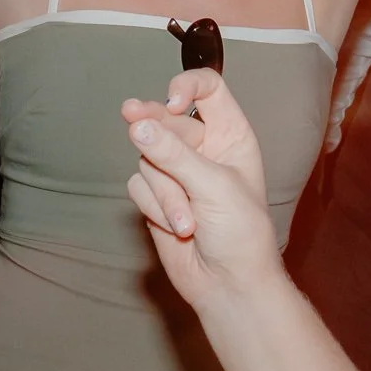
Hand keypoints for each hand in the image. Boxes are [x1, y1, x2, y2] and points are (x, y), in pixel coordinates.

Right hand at [121, 68, 281, 306]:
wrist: (227, 284)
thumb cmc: (240, 233)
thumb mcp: (214, 186)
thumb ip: (174, 155)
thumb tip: (137, 125)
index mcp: (231, 134)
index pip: (208, 89)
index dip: (187, 86)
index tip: (172, 101)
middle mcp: (203, 147)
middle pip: (166, 118)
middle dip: (152, 122)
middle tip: (130, 113)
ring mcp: (177, 172)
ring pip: (147, 156)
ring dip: (164, 192)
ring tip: (187, 221)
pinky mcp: (157, 196)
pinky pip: (139, 185)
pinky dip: (156, 208)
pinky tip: (178, 228)